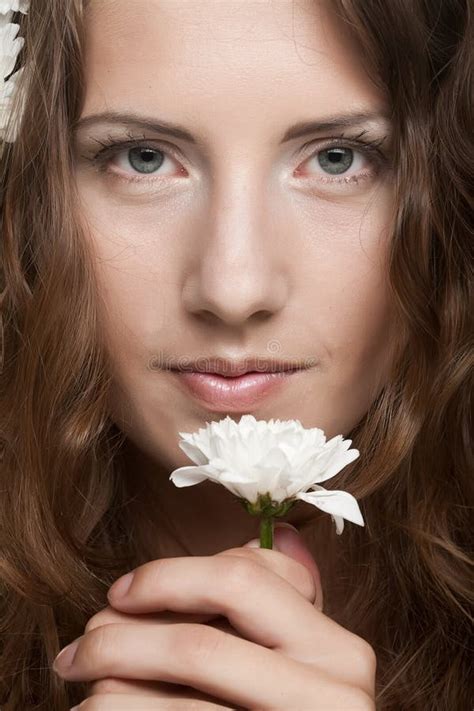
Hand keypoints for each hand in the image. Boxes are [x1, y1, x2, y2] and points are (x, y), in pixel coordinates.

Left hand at [53, 524, 376, 708]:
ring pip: (174, 703)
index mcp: (338, 650)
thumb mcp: (303, 658)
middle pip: (198, 644)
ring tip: (82, 684)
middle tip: (79, 647)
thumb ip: (284, 601)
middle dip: (122, 638)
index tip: (121, 593)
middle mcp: (331, 694)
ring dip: (110, 687)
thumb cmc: (292, 708)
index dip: (166, 577)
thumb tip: (281, 529)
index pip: (241, 579)